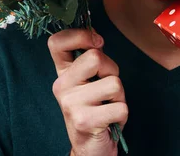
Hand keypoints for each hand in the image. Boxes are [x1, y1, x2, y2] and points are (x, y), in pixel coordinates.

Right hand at [48, 29, 127, 155]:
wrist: (91, 149)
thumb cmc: (96, 110)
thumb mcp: (88, 83)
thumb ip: (90, 61)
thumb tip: (97, 38)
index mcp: (62, 74)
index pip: (56, 42)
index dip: (81, 35)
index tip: (97, 43)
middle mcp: (61, 86)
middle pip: (95, 57)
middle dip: (112, 70)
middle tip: (107, 87)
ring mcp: (71, 104)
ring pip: (114, 83)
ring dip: (120, 96)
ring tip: (108, 106)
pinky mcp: (84, 121)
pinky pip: (120, 106)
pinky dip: (122, 114)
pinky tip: (110, 121)